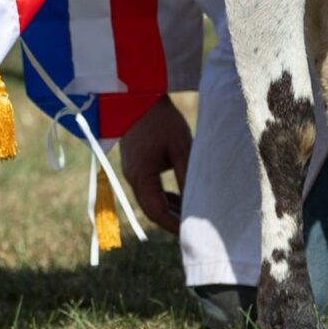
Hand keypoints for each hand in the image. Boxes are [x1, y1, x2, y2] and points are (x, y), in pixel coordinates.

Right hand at [117, 96, 191, 233]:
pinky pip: (149, 189)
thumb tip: (196, 203)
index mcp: (140, 175)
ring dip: (169, 209)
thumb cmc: (161, 119)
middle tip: (194, 230)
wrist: (138, 95)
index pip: (157, 212)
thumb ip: (187, 176)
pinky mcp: (135, 164)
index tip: (192, 233)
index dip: (174, 226)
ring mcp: (131, 171)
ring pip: (150, 200)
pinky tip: (180, 197)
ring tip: (191, 216)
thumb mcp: (180, 147)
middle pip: (152, 209)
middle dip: (173, 221)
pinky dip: (163, 197)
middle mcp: (132, 177)